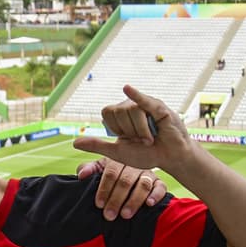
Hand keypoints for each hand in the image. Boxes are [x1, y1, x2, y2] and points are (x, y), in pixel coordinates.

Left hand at [73, 84, 194, 175]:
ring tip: (150, 138)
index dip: (115, 128)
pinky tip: (127, 88)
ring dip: (141, 131)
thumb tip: (75, 142)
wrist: (170, 158)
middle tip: (143, 139)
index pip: (107, 113)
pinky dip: (136, 94)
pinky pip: (143, 100)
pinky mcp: (158, 107)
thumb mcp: (117, 152)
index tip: (127, 138)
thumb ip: (98, 146)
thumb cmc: (147, 154)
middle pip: (119, 112)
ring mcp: (145, 104)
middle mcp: (131, 107)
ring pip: (132, 111)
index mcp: (120, 116)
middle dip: (130, 131)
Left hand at [76, 159, 165, 219]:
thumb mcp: (100, 169)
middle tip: (109, 215)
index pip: (110, 173)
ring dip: (134, 200)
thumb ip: (90, 169)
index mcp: (118, 160)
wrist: (134, 167)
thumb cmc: (113, 173)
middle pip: (126, 181)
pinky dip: (156, 195)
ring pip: (143, 185)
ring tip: (126, 215)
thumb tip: (81, 174)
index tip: (99, 204)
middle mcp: (134, 165)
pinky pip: (161, 187)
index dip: (104, 189)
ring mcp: (148, 173)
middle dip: (116, 199)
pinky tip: (149, 204)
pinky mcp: (159, 182)